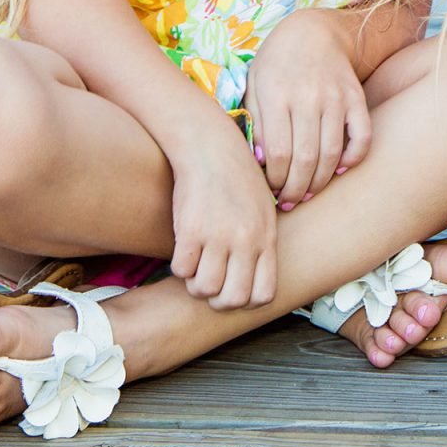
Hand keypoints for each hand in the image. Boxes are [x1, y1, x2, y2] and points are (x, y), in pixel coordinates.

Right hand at [169, 127, 279, 309]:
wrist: (210, 146)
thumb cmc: (236, 177)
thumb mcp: (262, 208)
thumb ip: (260, 241)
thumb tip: (253, 278)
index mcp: (266, 237)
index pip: (263, 295)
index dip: (246, 300)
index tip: (234, 288)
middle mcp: (246, 240)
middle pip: (232, 300)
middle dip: (218, 300)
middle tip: (210, 282)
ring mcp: (218, 236)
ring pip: (204, 288)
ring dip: (196, 283)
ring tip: (196, 264)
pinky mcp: (190, 228)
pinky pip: (181, 269)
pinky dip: (179, 266)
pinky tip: (184, 249)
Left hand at [243, 8, 372, 208]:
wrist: (314, 31)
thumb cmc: (276, 62)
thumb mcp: (254, 84)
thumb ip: (255, 121)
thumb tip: (262, 162)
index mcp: (276, 95)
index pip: (278, 153)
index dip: (275, 180)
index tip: (271, 190)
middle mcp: (308, 97)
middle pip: (304, 159)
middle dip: (296, 189)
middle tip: (289, 201)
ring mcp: (335, 98)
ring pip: (331, 154)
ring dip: (320, 182)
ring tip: (308, 193)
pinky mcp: (356, 98)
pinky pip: (362, 137)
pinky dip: (353, 159)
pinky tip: (339, 170)